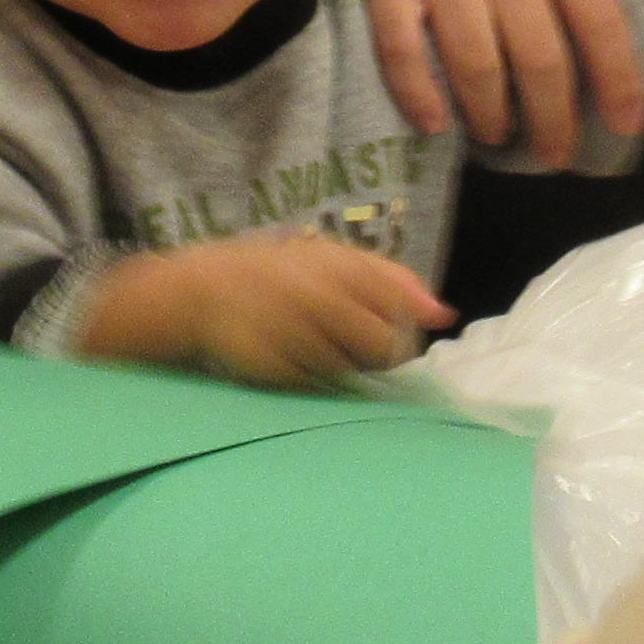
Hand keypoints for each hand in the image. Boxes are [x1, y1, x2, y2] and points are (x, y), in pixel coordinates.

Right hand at [81, 236, 452, 386]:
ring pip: (349, 368)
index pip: (396, 304)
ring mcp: (292, 334)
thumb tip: (444, 314)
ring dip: (345, 363)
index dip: (402, 322)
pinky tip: (294, 353)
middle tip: (357, 342)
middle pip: (383, 345)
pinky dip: (314, 376)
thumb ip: (391, 279)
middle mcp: (316, 297)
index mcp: (336, 265)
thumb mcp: (333, 259)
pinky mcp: (272, 366)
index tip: (392, 327)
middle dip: (381, 351)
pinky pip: (315, 383)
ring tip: (316, 339)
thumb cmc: (279, 273)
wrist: (199, 291)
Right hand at [349, 0, 643, 150]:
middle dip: (554, 119)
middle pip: (541, 58)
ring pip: (478, 64)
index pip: (598, 19)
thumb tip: (578, 23)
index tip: (625, 124)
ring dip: (492, 117)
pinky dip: (421, 96)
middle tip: (555, 154)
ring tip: (497, 138)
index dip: (617, 81)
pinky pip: (403, 48)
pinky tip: (435, 123)